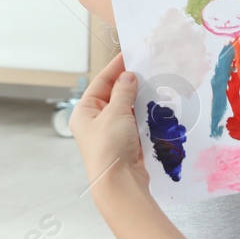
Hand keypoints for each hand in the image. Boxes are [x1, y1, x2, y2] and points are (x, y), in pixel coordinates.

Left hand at [71, 54, 148, 195]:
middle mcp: (95, 121)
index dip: (115, 68)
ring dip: (138, 98)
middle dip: (129, 83)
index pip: (100, 82)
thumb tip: (128, 76)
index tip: (129, 54)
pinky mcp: (125, 142)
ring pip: (126, 108)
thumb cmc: (110, 148)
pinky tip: (155, 105)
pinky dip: (144, 113)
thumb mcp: (116, 113)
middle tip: (147, 68)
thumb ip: (123, 92)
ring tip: (154, 83)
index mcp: (84, 111)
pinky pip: (135, 122)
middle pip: (113, 94)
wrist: (120, 184)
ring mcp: (110, 132)